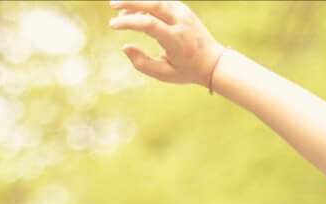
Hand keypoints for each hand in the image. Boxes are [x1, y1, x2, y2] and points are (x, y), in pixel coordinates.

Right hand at [110, 0, 224, 87]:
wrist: (213, 62)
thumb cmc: (186, 70)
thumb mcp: (164, 74)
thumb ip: (142, 63)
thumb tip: (124, 47)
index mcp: (177, 40)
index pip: (150, 24)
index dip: (129, 22)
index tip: (113, 25)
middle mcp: (181, 23)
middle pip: (153, 4)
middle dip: (130, 2)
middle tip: (111, 5)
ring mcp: (184, 13)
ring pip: (156, 0)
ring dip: (137, 3)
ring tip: (121, 13)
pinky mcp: (183, 8)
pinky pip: (161, 1)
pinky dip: (147, 4)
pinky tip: (136, 13)